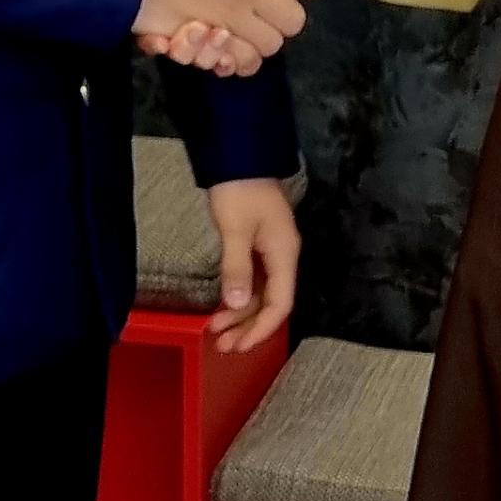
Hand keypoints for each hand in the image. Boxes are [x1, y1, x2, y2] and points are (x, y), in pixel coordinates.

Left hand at [206, 178, 299, 353]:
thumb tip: (238, 304)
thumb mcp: (235, 229)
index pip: (280, 304)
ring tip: (216, 331)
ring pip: (261, 292)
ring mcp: (272, 249)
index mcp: (284, 253)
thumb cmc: (239, 189)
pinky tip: (223, 305)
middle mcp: (283, 255)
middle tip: (222, 346)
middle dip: (248, 326)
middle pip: (271, 302)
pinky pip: (254, 278)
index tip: (238, 346)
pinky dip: (239, 294)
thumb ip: (237, 268)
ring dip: (241, 312)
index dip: (261, 329)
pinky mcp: (259, 243)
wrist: (239, 153)